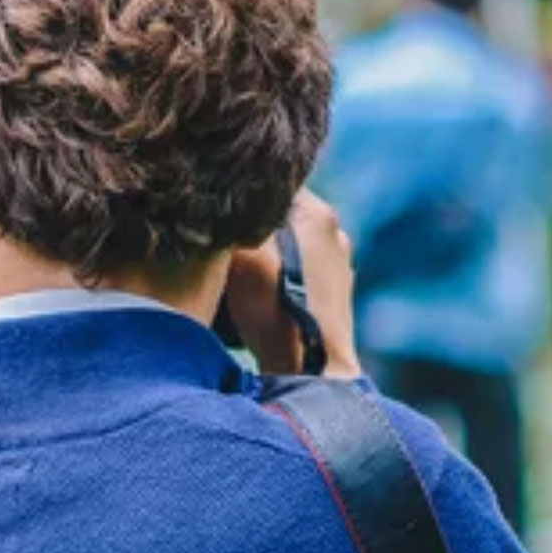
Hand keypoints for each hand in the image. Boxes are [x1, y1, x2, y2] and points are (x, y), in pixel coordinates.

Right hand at [225, 190, 362, 378]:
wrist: (311, 371)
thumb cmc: (275, 313)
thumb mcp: (241, 258)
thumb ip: (232, 221)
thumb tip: (215, 198)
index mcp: (315, 212)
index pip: (269, 181)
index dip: (238, 192)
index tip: (213, 208)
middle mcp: (333, 230)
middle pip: (279, 211)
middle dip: (249, 222)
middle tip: (217, 239)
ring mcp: (338, 261)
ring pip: (290, 240)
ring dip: (264, 249)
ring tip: (236, 269)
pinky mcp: (336, 289)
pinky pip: (300, 265)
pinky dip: (279, 271)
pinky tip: (261, 290)